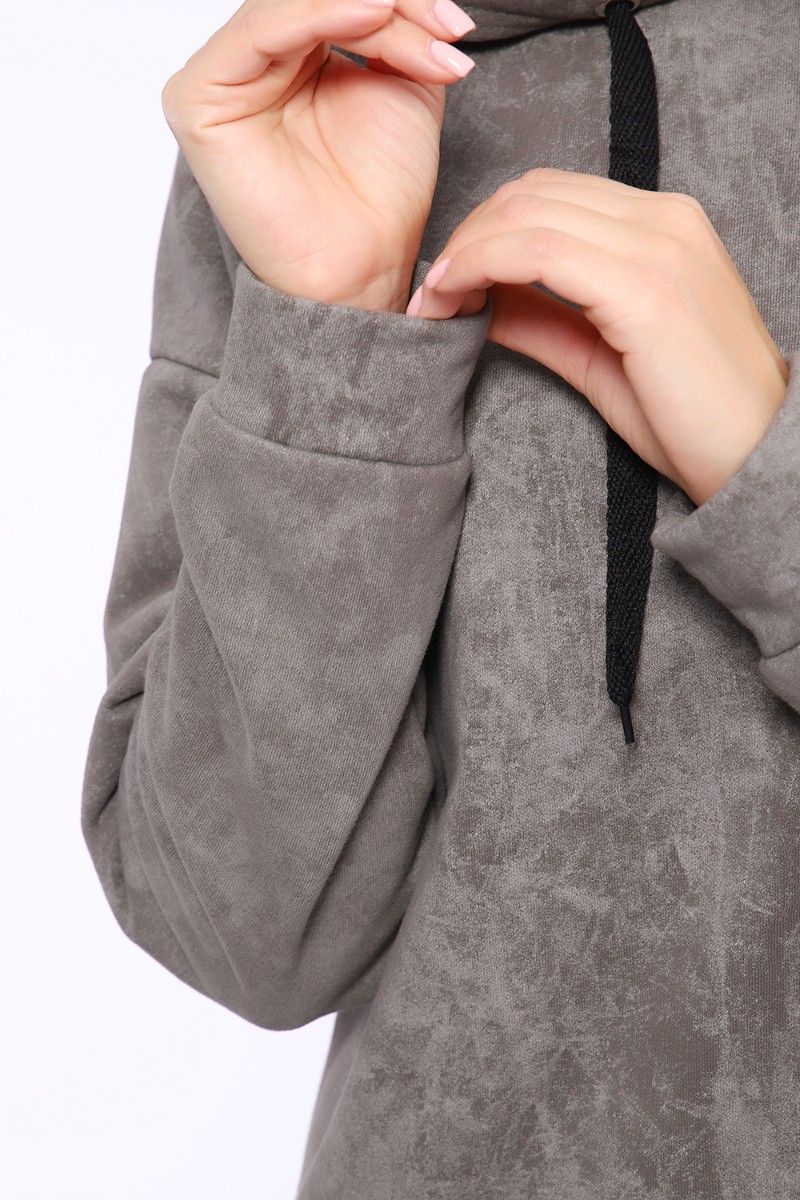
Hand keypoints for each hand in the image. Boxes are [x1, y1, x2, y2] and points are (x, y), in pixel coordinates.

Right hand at [161, 0, 476, 311]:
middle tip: (449, 27)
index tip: (458, 26)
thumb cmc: (380, 195)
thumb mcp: (405, 83)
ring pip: (294, 0)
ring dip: (374, 8)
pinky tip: (376, 15)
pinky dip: (323, 12)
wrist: (362, 268)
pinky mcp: (198, 97)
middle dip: (394, 1)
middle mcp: (250, 60)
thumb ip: (400, 25)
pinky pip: (261, 28)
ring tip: (432, 41)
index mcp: (291, 53)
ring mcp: (219, 77)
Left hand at [406, 168, 789, 503]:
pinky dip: (481, 265)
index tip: (444, 281)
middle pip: (532, 192)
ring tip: (434, 301)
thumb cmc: (692, 419)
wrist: (760, 458)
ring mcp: (660, 247)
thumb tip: (481, 303)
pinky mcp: (647, 289)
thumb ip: (545, 322)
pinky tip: (453, 298)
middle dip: (466, 236)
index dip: (484, 229)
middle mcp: (665, 220)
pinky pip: (539, 250)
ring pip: (529, 212)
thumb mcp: (602, 361)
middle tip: (428, 293)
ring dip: (465, 251)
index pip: (550, 195)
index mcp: (663, 227)